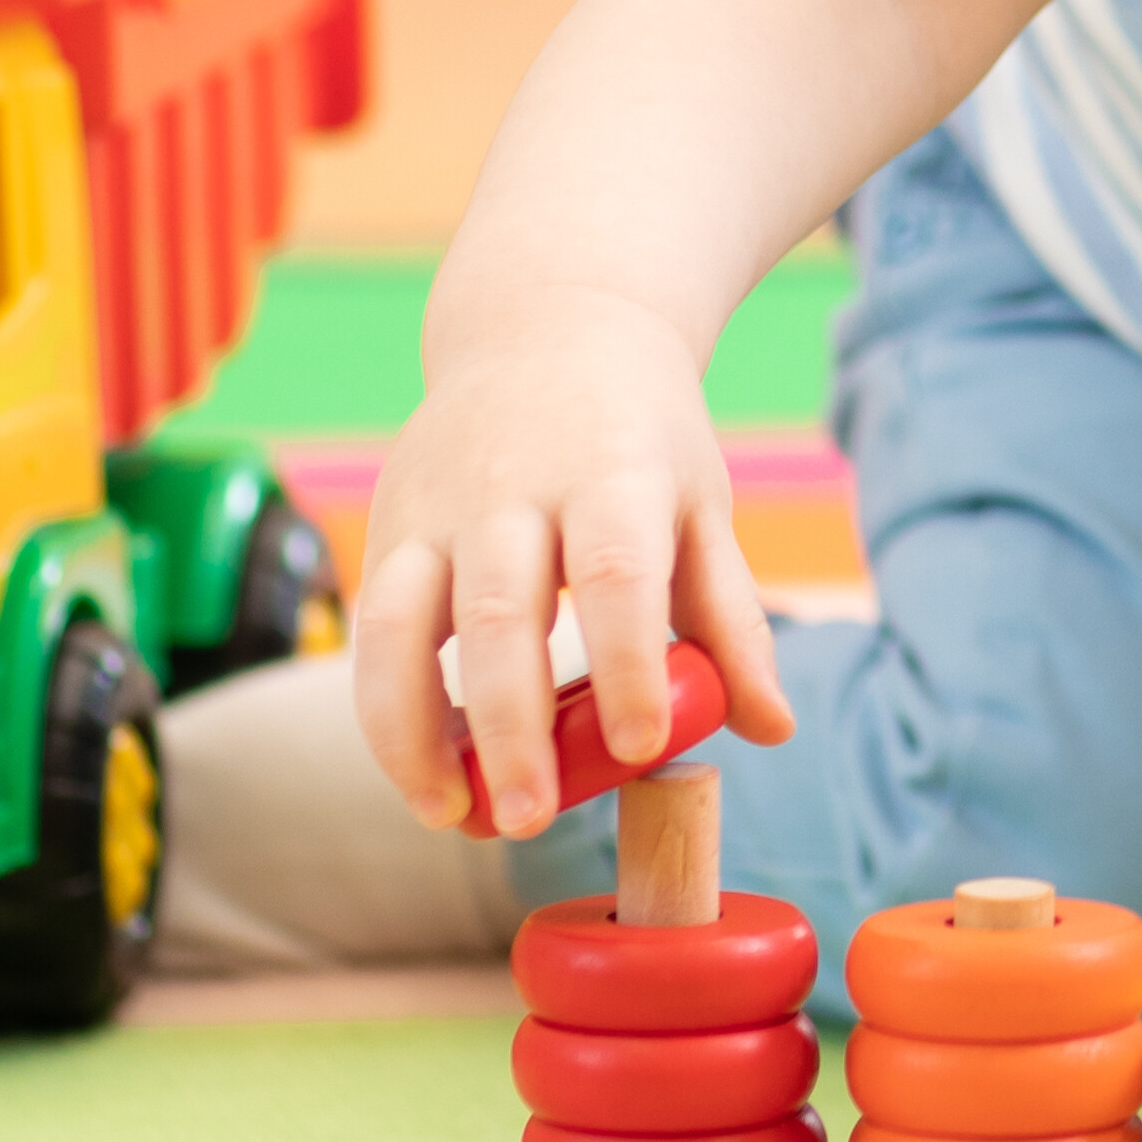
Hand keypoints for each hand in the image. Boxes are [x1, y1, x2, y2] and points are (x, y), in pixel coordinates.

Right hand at [348, 280, 798, 839]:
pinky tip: (423, 771)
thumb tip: (772, 727)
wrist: (548, 321)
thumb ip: (730, 616)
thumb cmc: (640, 433)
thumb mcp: (699, 502)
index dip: (627, 662)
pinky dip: (384, 709)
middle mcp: (512, 484)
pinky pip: (369, 630)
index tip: (641, 747)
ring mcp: (436, 504)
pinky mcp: (386, 525)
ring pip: (399, 626)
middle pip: (501, 613)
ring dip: (413, 734)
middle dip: (510, 727)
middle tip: (531, 820)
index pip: (617, 571)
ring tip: (449, 816)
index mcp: (611, 469)